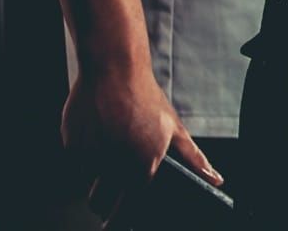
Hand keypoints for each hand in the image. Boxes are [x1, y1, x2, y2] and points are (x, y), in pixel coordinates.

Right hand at [62, 65, 219, 220]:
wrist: (113, 71)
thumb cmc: (146, 99)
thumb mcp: (175, 129)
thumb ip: (194, 159)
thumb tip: (216, 180)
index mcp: (142, 164)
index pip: (128, 207)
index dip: (122, 218)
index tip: (118, 223)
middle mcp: (114, 164)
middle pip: (101, 202)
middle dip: (104, 207)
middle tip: (107, 205)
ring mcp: (90, 155)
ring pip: (87, 184)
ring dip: (95, 183)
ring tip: (107, 161)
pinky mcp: (71, 145)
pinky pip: (76, 164)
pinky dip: (84, 161)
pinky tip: (96, 141)